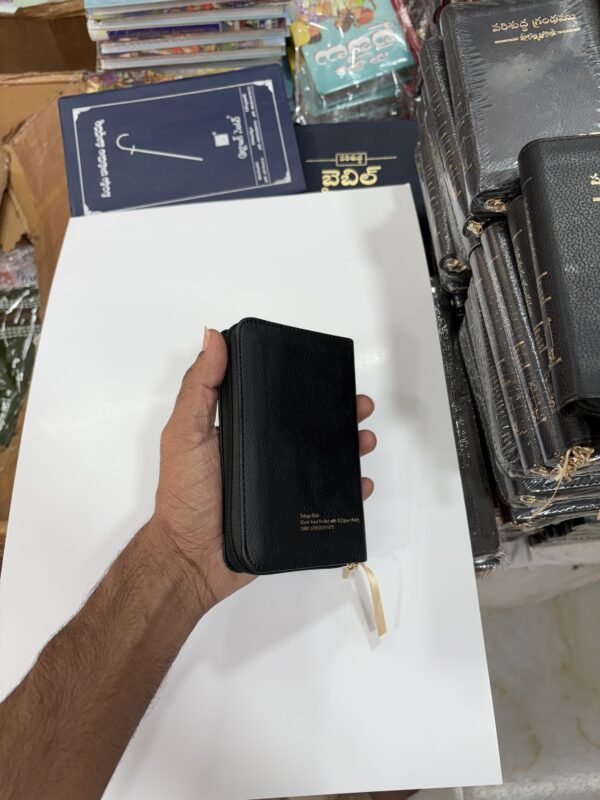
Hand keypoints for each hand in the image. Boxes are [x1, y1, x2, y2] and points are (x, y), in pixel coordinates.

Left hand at [152, 328, 376, 611]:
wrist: (191, 559)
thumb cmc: (185, 495)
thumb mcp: (185, 433)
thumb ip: (199, 387)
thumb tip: (213, 337)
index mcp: (240, 429)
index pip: (277, 400)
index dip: (303, 385)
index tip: (325, 371)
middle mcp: (263, 453)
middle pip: (308, 428)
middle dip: (339, 414)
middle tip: (360, 406)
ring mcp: (279, 485)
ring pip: (324, 460)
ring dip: (350, 447)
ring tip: (366, 440)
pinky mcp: (291, 514)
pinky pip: (327, 500)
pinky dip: (349, 491)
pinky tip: (362, 484)